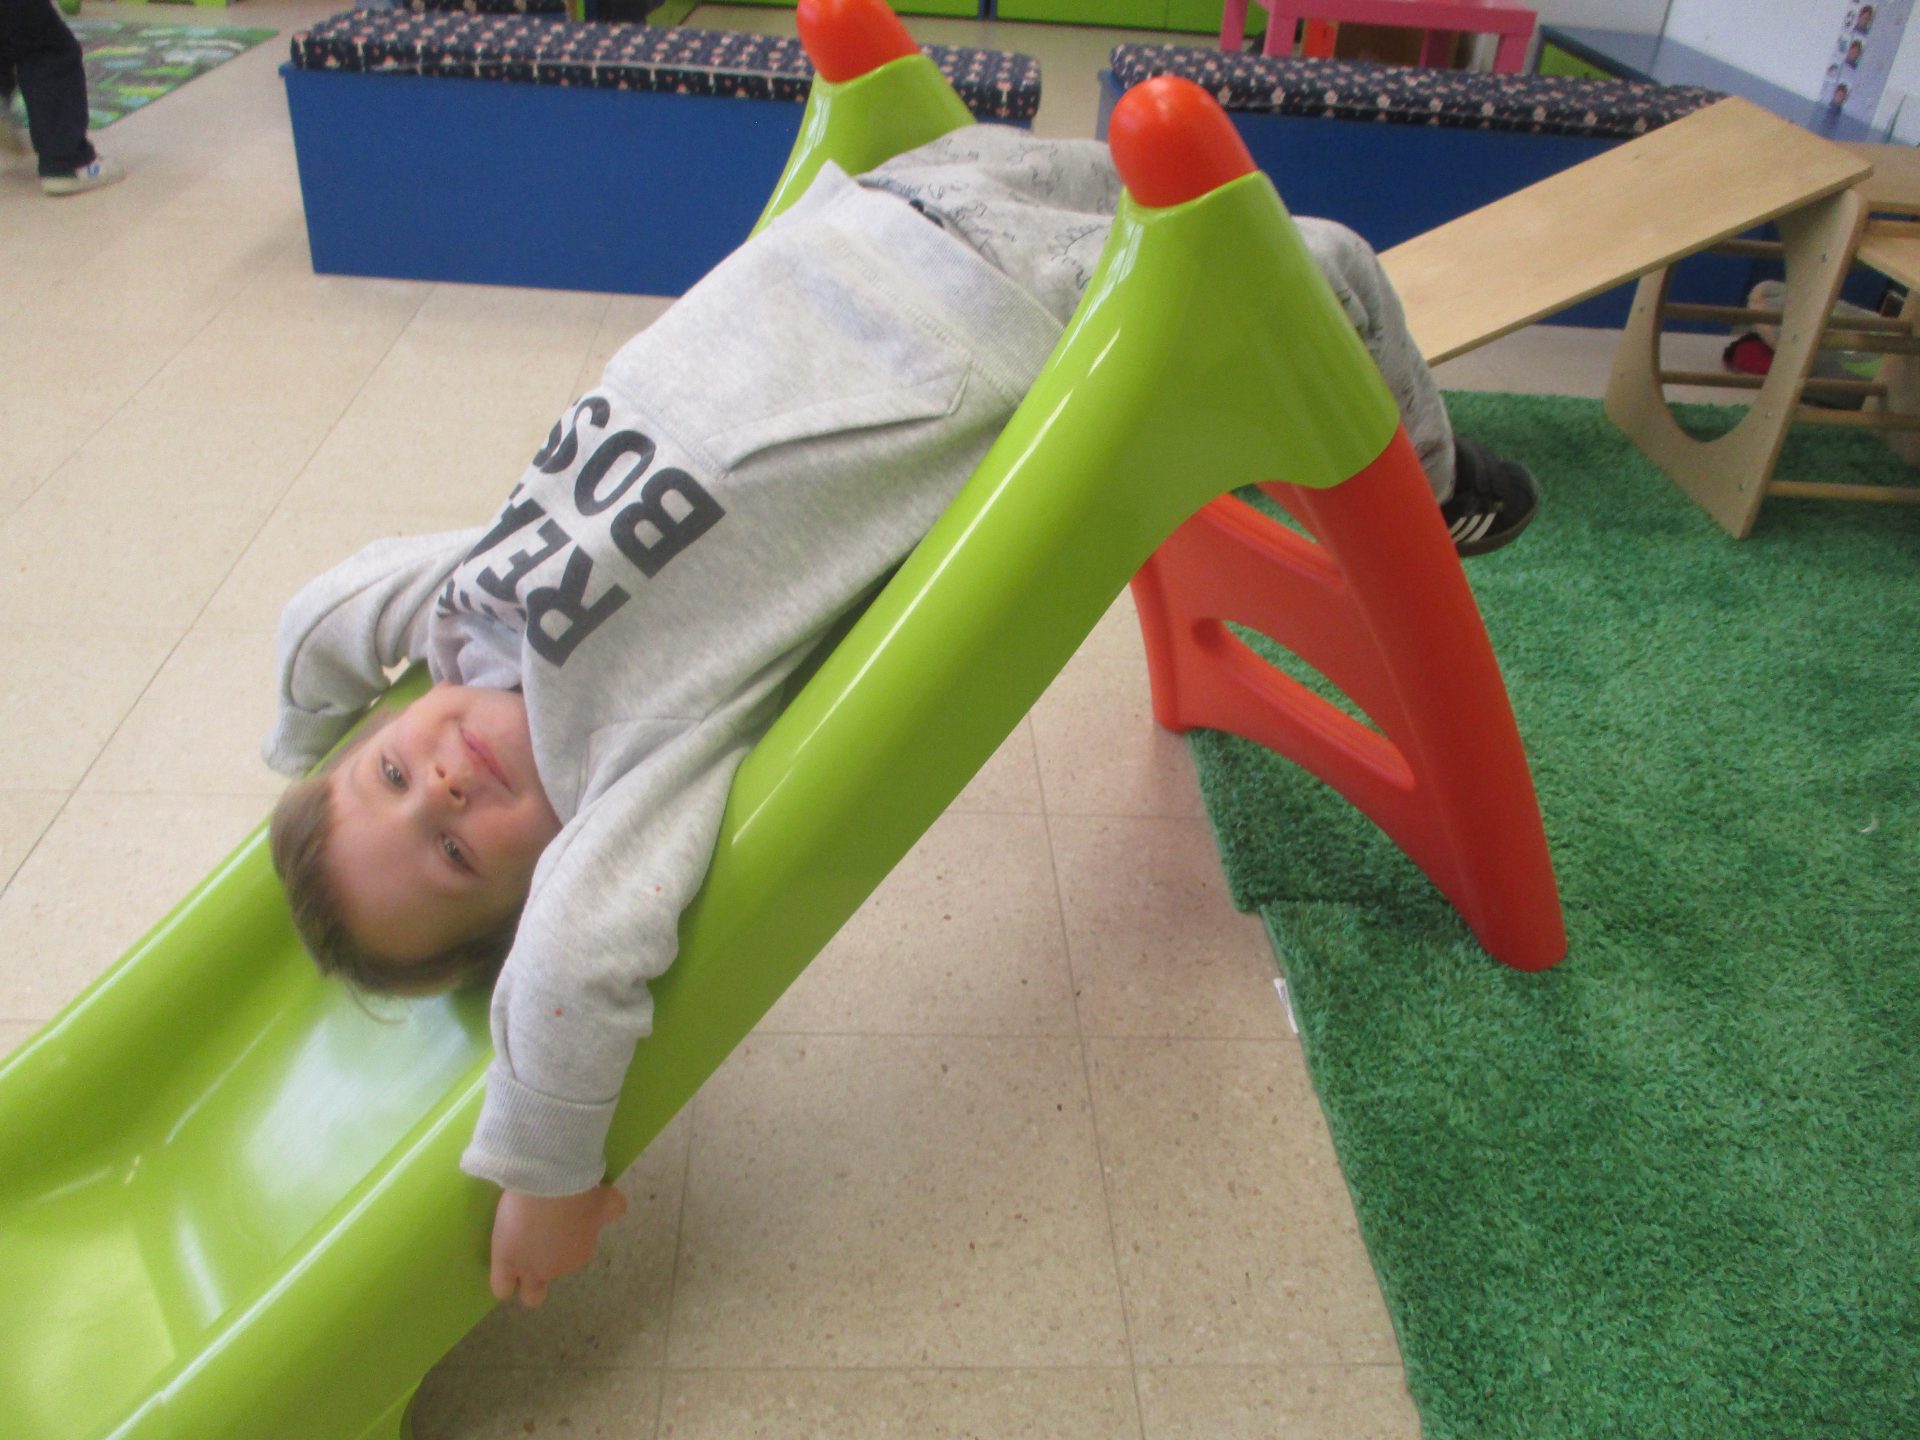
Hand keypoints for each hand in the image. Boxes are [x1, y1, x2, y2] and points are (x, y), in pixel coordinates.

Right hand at [489, 1185, 628, 1307]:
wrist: (550, 1184)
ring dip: (523, 1276)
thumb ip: (612, 1210)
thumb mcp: (606, 1199)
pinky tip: (501, 1271)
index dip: (561, 1241)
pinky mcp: (507, 1263)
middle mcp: (558, 1267)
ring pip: (529, 1291)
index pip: (570, 1256)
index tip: (554, 1224)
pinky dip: (503, 1284)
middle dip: (544, 1266)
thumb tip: (617, 1211)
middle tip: (535, 1241)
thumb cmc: (579, 1189)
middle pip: (551, 1276)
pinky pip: (502, 1288)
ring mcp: (532, 1268)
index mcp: (582, 1252)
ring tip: (515, 1249)